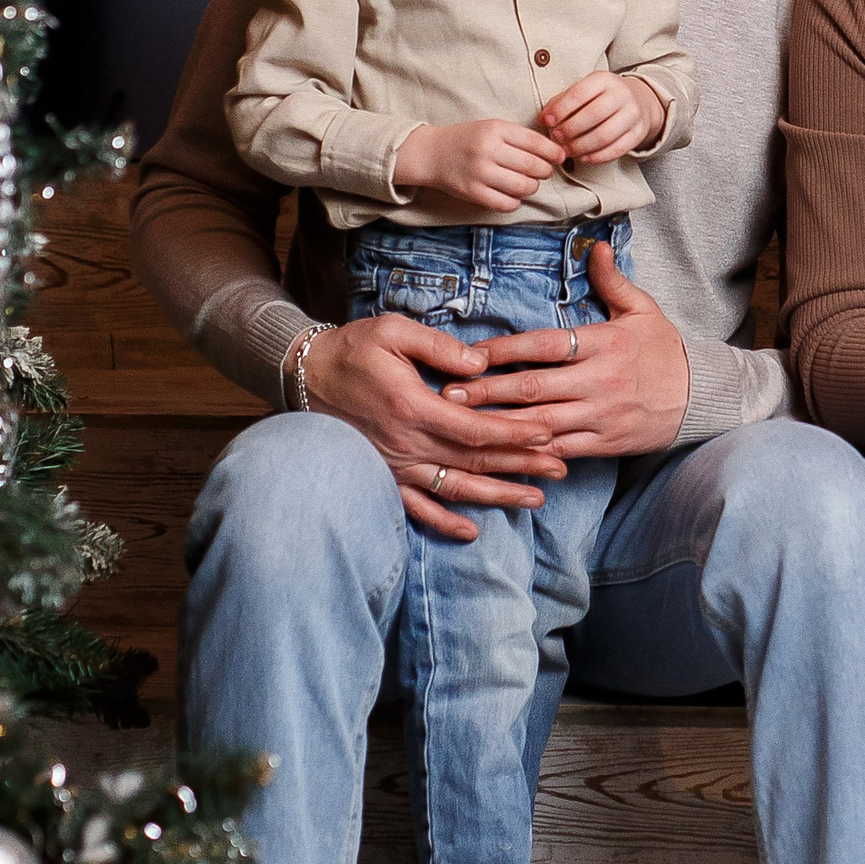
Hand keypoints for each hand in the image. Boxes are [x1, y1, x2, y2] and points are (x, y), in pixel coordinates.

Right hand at [295, 317, 567, 542]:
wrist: (303, 376)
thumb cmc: (351, 349)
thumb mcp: (394, 331)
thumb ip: (440, 347)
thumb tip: (481, 364)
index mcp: (413, 407)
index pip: (475, 428)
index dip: (514, 433)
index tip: (549, 434)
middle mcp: (406, 443)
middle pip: (475, 461)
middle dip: (522, 465)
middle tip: (561, 468)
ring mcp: (394, 465)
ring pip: (455, 488)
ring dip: (497, 496)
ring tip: (537, 499)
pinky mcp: (383, 476)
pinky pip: (416, 508)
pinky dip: (443, 522)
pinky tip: (473, 532)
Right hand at [393, 117, 564, 212]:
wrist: (431, 153)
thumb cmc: (467, 140)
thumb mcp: (491, 127)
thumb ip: (518, 137)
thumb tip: (553, 152)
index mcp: (495, 129)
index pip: (535, 142)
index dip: (553, 152)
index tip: (560, 157)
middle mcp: (487, 150)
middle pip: (532, 166)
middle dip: (545, 171)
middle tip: (544, 171)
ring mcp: (479, 173)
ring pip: (523, 186)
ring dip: (532, 187)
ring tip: (529, 183)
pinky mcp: (472, 193)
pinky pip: (506, 203)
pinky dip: (515, 201)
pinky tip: (512, 194)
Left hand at [438, 238, 691, 456]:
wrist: (701, 397)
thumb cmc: (664, 350)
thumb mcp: (643, 310)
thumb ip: (612, 281)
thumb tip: (594, 244)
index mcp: (603, 344)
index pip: (545, 345)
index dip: (506, 349)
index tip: (472, 353)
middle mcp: (598, 381)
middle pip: (533, 387)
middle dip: (487, 391)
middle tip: (447, 394)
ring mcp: (600, 415)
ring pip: (540, 423)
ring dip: (498, 425)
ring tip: (461, 425)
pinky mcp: (603, 443)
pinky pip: (560, 450)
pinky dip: (529, 452)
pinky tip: (500, 452)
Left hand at [541, 72, 665, 165]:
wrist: (639, 101)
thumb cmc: (603, 97)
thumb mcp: (584, 91)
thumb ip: (561, 102)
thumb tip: (543, 119)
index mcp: (604, 79)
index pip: (579, 94)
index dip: (561, 110)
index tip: (548, 121)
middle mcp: (622, 94)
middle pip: (593, 115)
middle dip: (570, 130)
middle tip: (557, 138)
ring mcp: (633, 114)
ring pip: (605, 135)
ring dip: (581, 146)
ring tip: (567, 150)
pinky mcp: (638, 133)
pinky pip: (617, 149)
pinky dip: (597, 156)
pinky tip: (583, 157)